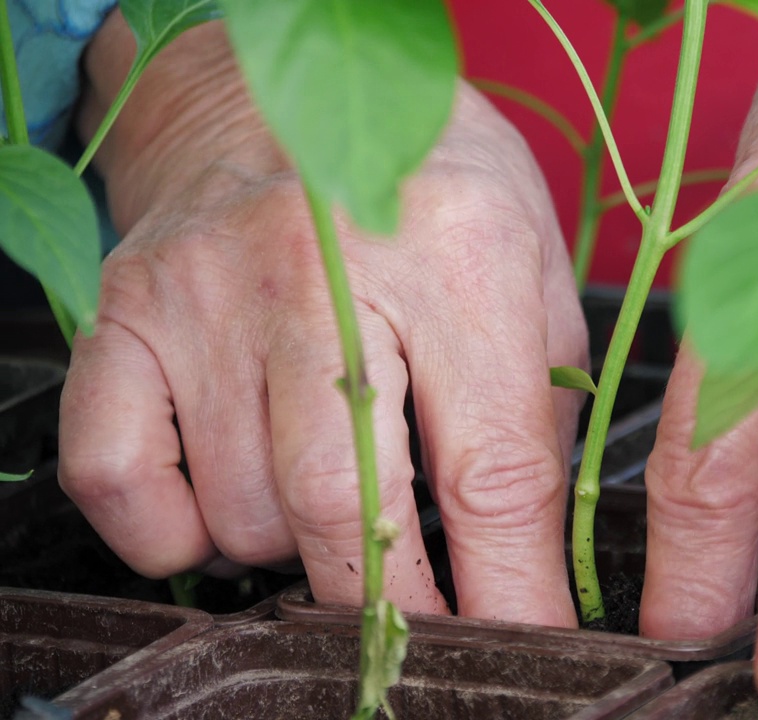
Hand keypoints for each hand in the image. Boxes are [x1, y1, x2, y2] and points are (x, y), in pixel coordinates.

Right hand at [59, 13, 586, 624]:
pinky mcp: (127, 315)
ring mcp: (208, 296)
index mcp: (457, 254)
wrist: (279, 78)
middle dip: (400, 606)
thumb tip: (540, 538)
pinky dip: (172, 534)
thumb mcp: (531, 253)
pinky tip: (229, 497)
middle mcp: (322, 272)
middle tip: (427, 627)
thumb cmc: (426, 176)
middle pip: (350, 509)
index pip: (494, 470)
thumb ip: (544, 392)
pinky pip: (117, 481)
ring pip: (244, 513)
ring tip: (335, 492)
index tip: (533, 642)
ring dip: (299, 549)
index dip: (516, 588)